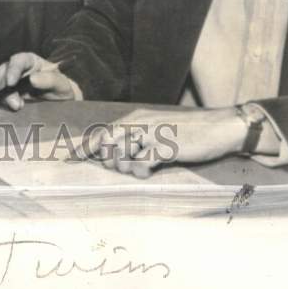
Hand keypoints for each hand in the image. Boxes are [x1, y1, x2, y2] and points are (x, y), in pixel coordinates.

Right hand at [0, 52, 77, 109]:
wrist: (58, 103)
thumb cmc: (60, 89)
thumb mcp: (61, 84)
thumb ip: (50, 79)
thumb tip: (32, 79)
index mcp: (30, 61)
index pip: (18, 60)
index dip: (12, 69)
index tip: (11, 83)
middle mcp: (16, 68)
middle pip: (2, 70)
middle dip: (5, 87)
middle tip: (16, 104)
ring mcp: (7, 79)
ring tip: (11, 105)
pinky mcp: (1, 91)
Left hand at [76, 107, 247, 178]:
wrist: (220, 128)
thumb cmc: (189, 132)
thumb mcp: (158, 131)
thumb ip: (137, 139)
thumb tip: (116, 156)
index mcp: (136, 117)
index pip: (102, 131)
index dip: (84, 146)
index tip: (68, 157)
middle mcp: (140, 122)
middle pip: (106, 145)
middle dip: (110, 161)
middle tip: (128, 165)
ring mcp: (152, 134)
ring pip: (121, 155)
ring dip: (126, 167)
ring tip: (143, 165)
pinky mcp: (165, 147)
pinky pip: (141, 164)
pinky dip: (142, 171)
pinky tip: (152, 168)